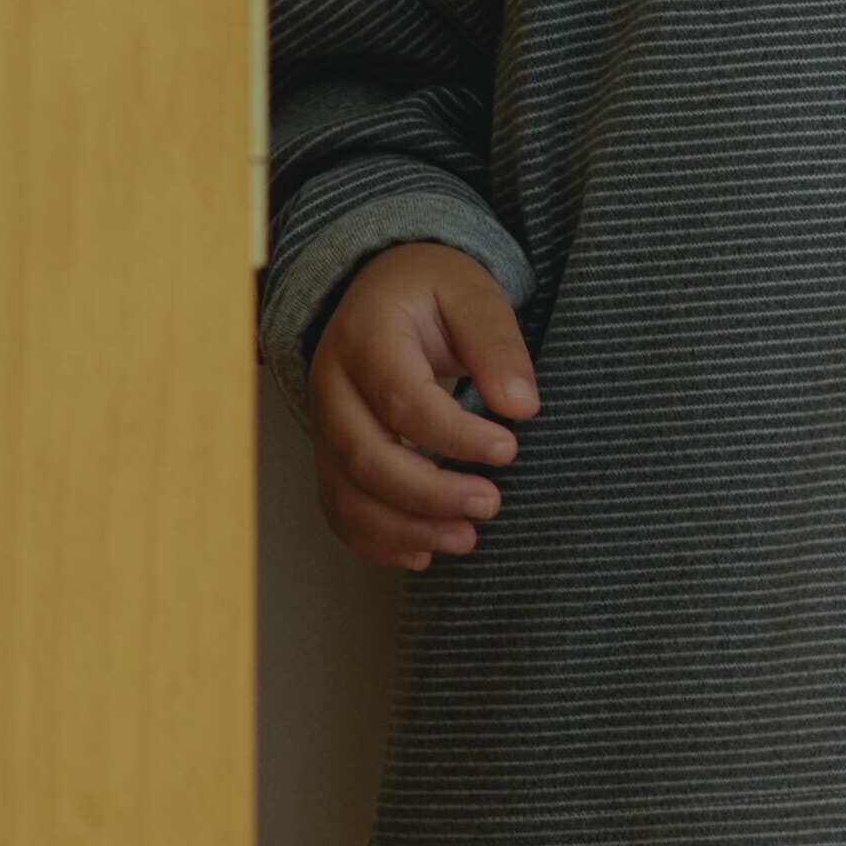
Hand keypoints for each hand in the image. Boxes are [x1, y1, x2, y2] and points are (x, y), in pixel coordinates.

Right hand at [309, 241, 535, 570]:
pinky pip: (338, 509)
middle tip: (491, 503)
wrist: (382, 290)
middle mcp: (332, 384)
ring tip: (465, 538)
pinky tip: (422, 554)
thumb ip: (496, 343)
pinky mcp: (331, 454)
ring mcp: (325, 424)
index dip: (456, 435)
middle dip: (430, 493)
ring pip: (347, 494)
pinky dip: (375, 541)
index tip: (508, 447)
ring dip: (405, 529)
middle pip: (366, 457)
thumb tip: (521, 405)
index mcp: (366, 336)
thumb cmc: (431, 291)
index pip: (402, 400)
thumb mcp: (471, 293)